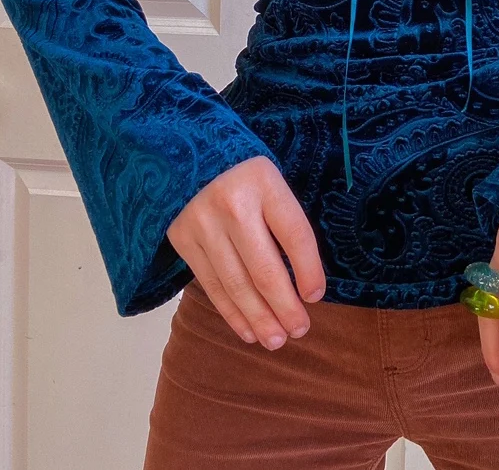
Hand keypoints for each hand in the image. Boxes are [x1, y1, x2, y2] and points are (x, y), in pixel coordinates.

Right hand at [166, 155, 325, 350]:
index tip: (315, 297)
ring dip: (258, 318)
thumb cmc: (245, 177)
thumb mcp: (272, 183)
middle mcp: (232, 205)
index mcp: (264, 182)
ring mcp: (203, 225)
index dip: (308, 270)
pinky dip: (231, 313)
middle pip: (264, 268)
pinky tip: (248, 331)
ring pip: (236, 284)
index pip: (294, 234)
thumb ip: (285, 222)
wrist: (187, 158)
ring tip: (276, 340)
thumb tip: (305, 283)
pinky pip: (212, 286)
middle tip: (300, 330)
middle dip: (284, 306)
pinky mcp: (183, 241)